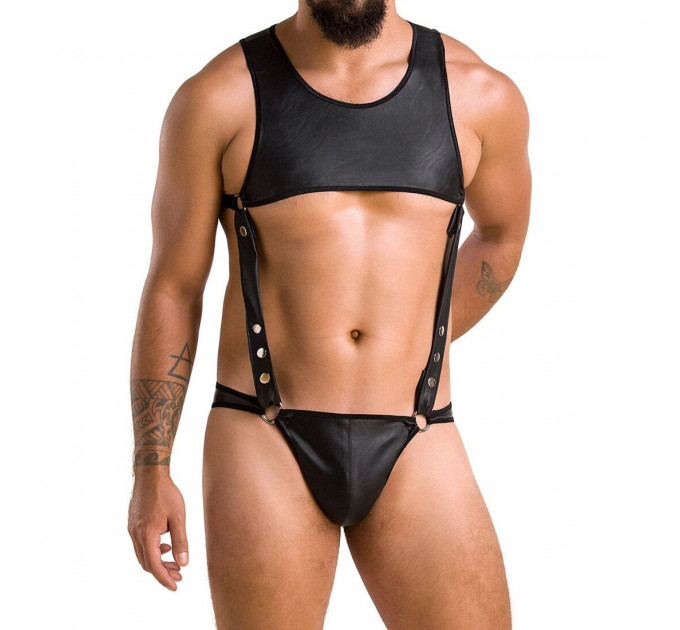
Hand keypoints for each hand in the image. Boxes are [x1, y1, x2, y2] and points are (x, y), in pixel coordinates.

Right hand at [128, 470, 187, 590]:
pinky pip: (141, 545)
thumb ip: (181, 541)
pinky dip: (153, 550)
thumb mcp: (178, 517)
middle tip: (180, 575)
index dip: (164, 579)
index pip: (154, 565)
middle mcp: (136, 535)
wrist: (149, 474)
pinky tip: (166, 545)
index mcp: (147, 535)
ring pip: (143, 555)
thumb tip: (184, 563)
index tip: (175, 586)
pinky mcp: (133, 524)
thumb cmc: (166, 493)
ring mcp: (132, 530)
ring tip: (175, 562)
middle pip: (147, 563)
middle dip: (163, 572)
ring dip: (158, 562)